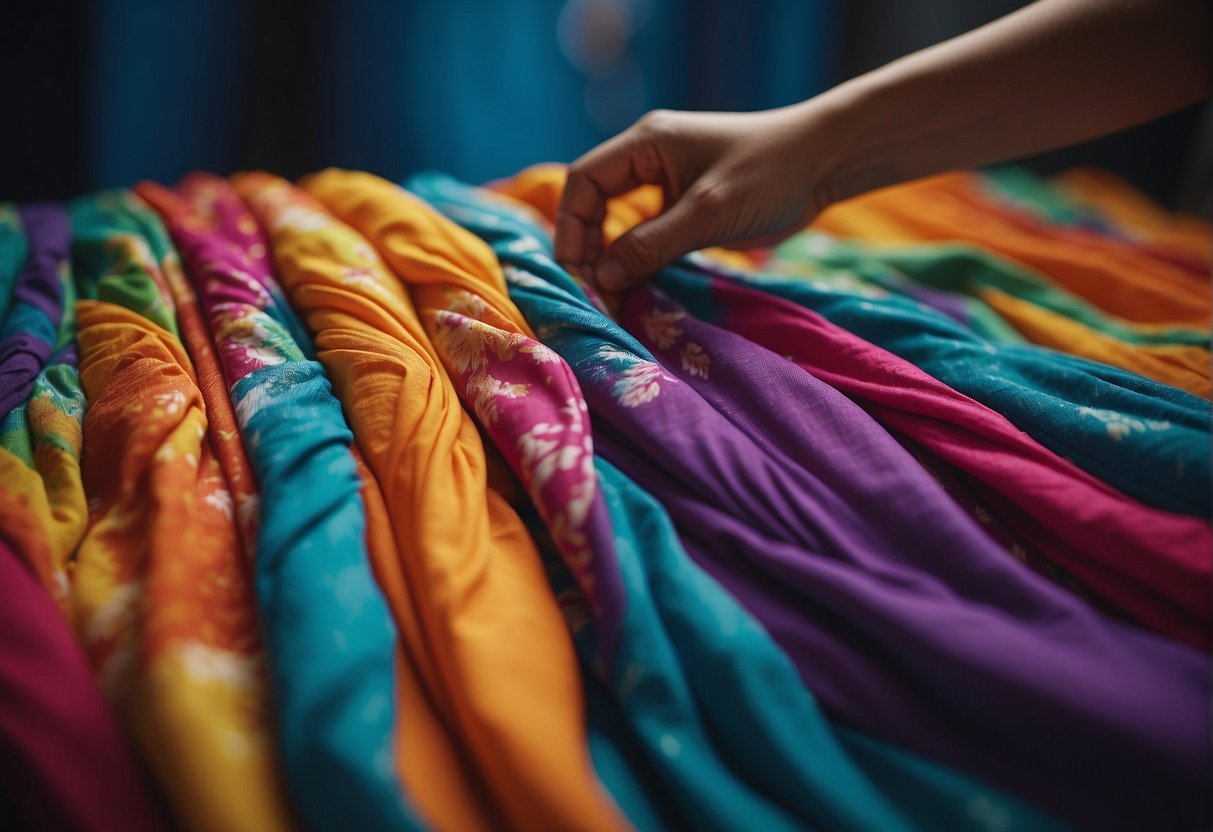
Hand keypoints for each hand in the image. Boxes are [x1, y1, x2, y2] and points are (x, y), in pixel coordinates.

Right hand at [554, 103, 843, 290]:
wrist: (826, 161)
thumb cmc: (770, 173)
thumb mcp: (707, 212)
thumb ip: (651, 244)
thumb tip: (601, 278)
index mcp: (646, 143)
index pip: (584, 180)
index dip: (571, 225)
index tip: (577, 269)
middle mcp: (649, 158)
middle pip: (595, 202)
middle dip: (588, 245)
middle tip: (592, 290)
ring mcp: (668, 182)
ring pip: (620, 221)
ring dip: (612, 257)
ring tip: (611, 296)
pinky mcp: (687, 206)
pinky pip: (647, 233)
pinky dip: (638, 259)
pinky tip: (637, 287)